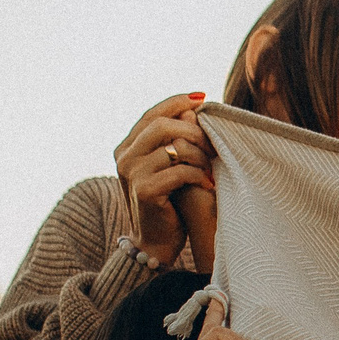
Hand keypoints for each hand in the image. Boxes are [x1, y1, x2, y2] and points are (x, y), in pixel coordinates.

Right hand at [114, 94, 215, 266]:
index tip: (203, 98)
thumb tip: (195, 110)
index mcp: (127, 146)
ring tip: (212, 168)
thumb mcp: (170, 166)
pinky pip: (181, 171)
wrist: (155, 241)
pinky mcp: (146, 191)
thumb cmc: (169, 201)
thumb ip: (176, 140)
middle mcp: (125, 157)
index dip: (178, 102)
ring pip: (175, 147)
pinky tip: (209, 184)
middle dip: (195, 131)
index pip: (152, 113)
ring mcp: (132, 173)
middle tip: (214, 144)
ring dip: (201, 156)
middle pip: (163, 125)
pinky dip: (200, 175)